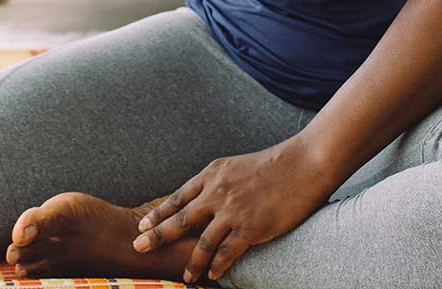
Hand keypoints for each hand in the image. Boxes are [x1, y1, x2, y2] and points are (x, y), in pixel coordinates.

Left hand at [132, 139, 337, 283]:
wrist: (303, 164)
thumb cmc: (274, 165)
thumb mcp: (236, 167)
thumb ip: (218, 183)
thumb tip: (205, 197)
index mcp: (212, 176)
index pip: (178, 197)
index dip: (159, 213)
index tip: (142, 225)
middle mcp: (217, 193)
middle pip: (180, 220)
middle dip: (157, 236)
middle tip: (139, 247)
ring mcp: (233, 212)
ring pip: (202, 242)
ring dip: (191, 262)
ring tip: (185, 277)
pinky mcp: (251, 228)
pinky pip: (228, 252)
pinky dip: (217, 265)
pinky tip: (211, 275)